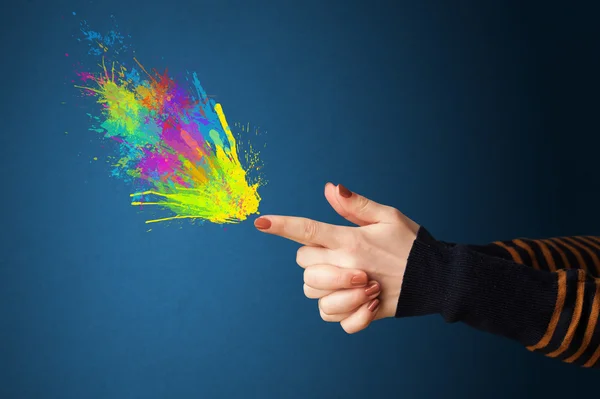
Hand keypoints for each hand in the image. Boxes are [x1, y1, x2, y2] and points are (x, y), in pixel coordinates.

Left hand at [254, 182, 419, 332]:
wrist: (438, 279)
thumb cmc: (412, 244)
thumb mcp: (388, 216)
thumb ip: (355, 205)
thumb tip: (328, 188)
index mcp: (351, 239)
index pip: (308, 229)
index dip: (282, 225)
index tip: (259, 222)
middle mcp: (347, 264)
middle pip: (303, 263)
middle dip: (312, 259)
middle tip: (339, 256)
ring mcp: (352, 291)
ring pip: (312, 293)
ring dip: (325, 287)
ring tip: (351, 281)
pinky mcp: (362, 313)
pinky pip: (333, 317)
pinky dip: (341, 312)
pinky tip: (358, 302)